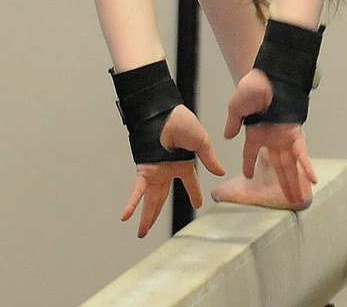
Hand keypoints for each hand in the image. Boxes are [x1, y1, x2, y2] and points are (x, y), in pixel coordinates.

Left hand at [121, 104, 224, 237]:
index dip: (195, 194)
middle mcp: (167, 170)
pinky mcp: (145, 169)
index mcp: (183, 163)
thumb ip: (209, 158)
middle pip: (161, 199)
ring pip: (150, 199)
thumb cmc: (182, 122)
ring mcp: (155, 171)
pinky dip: (132, 203)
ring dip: (145, 216)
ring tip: (141, 232)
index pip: (190, 183)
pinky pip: (137, 190)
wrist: (165, 113)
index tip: (198, 203)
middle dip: (155, 214)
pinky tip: (126, 216)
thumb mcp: (201, 141)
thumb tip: (220, 172)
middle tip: (149, 230)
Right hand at [223, 69, 316, 206]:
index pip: (250, 153)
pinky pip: (302, 153)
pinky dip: (307, 166)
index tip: (248, 176)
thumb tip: (228, 136)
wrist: (269, 75)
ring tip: (300, 199)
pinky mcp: (295, 132)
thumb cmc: (252, 87)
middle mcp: (272, 137)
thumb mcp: (236, 106)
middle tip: (288, 201)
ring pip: (290, 165)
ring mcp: (284, 136)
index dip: (248, 164)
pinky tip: (312, 179)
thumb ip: (233, 122)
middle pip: (278, 166)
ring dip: (295, 182)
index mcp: (256, 132)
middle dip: (283, 184)